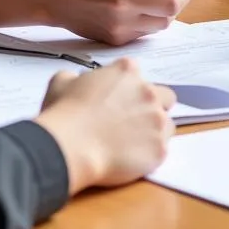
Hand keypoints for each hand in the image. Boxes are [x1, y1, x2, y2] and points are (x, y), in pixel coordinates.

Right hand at [35, 59, 175, 192]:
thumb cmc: (65, 112)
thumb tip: (76, 82)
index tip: (117, 99)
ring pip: (167, 124)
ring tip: (131, 143)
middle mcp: (148, 92)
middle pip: (164, 96)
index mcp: (127, 71)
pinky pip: (162, 148)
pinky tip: (131, 158)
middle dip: (153, 106)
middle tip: (132, 121)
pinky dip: (150, 153)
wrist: (71, 146)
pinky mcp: (160, 148)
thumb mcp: (62, 81)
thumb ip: (76, 77)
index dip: (126, 87)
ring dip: (153, 130)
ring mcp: (157, 120)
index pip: (136, 74)